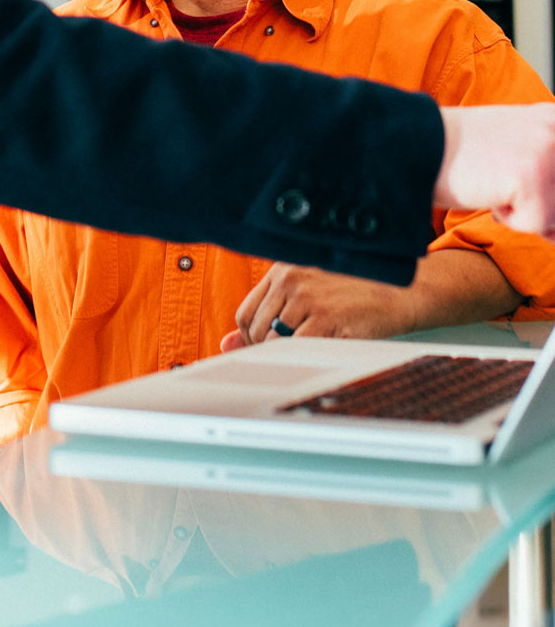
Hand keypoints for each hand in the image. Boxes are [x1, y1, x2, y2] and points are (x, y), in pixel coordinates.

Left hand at [221, 262, 414, 351]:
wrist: (401, 291)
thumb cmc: (354, 293)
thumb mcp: (308, 292)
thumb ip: (268, 313)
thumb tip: (226, 344)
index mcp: (283, 269)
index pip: (246, 312)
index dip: (252, 337)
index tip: (267, 347)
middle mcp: (291, 279)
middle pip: (255, 329)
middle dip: (266, 350)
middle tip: (292, 354)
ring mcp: (308, 297)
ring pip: (274, 343)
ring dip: (287, 355)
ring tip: (310, 351)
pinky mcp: (327, 317)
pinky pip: (297, 348)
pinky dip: (303, 357)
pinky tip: (322, 352)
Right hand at [436, 104, 554, 237]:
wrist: (415, 147)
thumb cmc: (460, 154)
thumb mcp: (515, 144)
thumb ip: (546, 164)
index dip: (546, 195)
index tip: (514, 186)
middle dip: (537, 206)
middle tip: (501, 186)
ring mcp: (545, 151)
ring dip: (524, 212)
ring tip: (493, 184)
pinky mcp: (529, 177)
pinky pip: (536, 225)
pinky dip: (508, 220)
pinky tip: (486, 192)